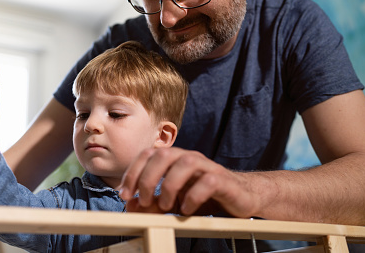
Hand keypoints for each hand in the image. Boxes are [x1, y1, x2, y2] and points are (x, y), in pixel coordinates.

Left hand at [119, 147, 259, 217]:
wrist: (240, 197)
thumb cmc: (204, 196)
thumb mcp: (173, 202)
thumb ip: (152, 203)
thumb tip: (130, 206)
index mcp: (174, 158)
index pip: (147, 154)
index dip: (132, 172)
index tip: (124, 193)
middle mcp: (189, 157)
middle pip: (163, 155)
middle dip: (147, 178)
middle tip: (142, 200)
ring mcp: (206, 166)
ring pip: (184, 164)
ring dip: (169, 186)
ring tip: (166, 206)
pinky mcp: (223, 179)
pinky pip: (207, 181)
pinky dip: (193, 196)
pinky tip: (186, 210)